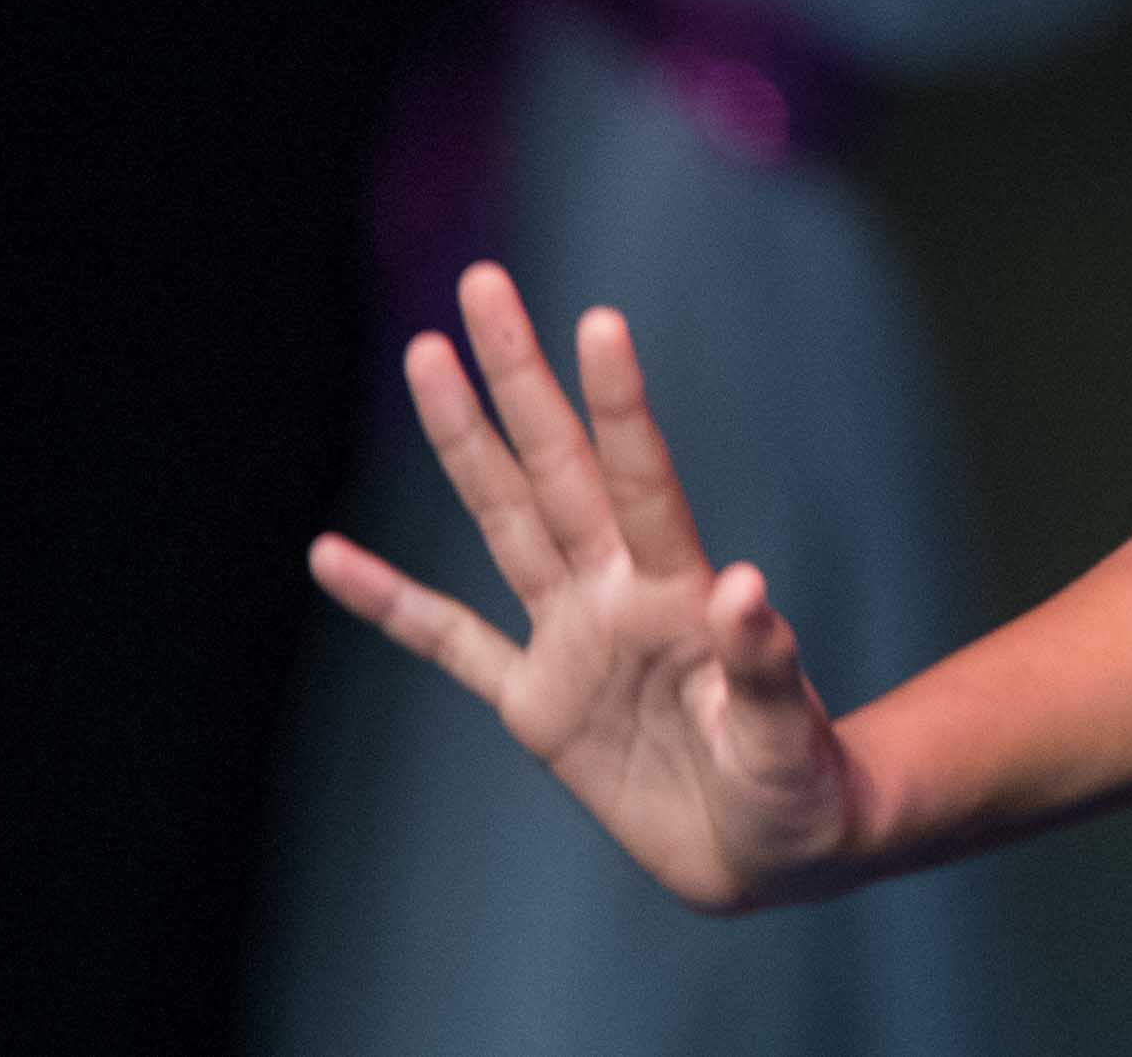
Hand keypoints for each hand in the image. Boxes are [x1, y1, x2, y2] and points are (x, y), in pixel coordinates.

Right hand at [307, 263, 865, 909]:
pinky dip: (391, 604)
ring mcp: (571, 640)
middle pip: (556, 469)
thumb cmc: (799, 785)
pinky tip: (332, 555)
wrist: (772, 848)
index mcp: (682, 593)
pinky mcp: (536, 704)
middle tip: (483, 283)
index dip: (619, 405)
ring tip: (424, 357)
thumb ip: (764, 664)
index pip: (643, 479)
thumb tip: (747, 586)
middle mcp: (618, 595)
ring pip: (503, 522)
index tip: (599, 320)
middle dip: (519, 378)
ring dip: (464, 443)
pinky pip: (451, 643)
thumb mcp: (788, 735)